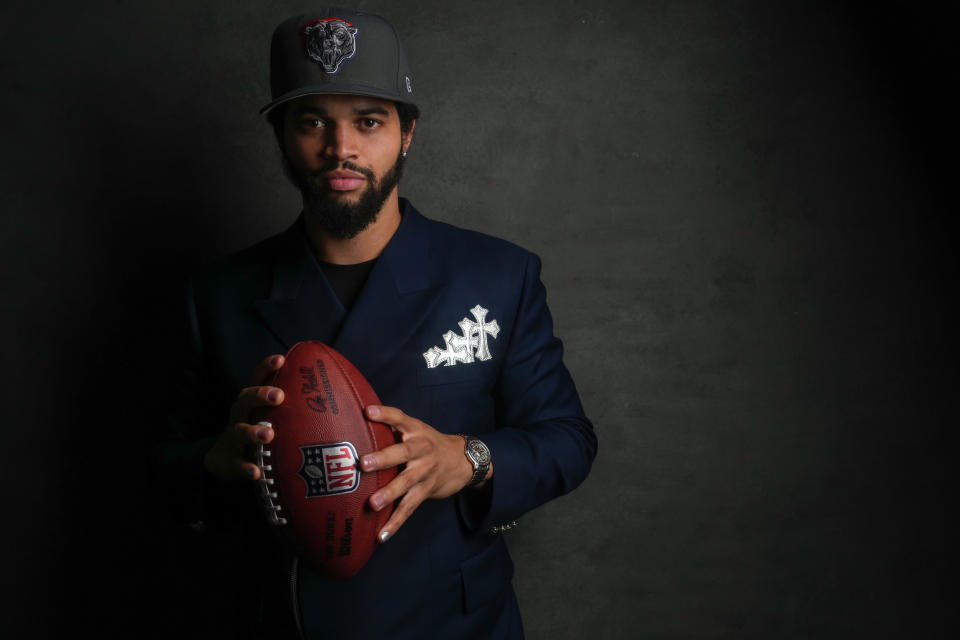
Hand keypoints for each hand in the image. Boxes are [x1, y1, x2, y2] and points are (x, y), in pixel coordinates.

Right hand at [203, 354, 285, 481]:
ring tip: (268, 435)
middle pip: (245, 399)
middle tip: (278, 396)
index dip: (266, 367)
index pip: (256, 379)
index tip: (281, 359)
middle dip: (260, 394)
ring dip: (252, 431)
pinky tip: (256, 473)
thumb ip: (296, 407)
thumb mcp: (272, 416)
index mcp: (252, 402)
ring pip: (238, 430)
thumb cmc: (259, 430)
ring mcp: (233, 438)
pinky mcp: (230, 460)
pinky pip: (237, 464)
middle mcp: (240, 415)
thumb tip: (341, 399)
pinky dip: (245, 467)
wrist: (226, 460)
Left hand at [360, 405, 491, 542]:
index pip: (400, 418)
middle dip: (383, 458)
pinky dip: (395, 522)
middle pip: (403, 452)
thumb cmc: (429, 443)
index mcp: (416, 431)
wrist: (463, 461)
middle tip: (364, 463)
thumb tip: (356, 421)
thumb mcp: (416, 430)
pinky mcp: (426, 491)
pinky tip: (381, 535)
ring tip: (372, 504)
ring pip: (407, 483)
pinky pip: (409, 507)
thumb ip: (391, 428)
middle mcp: (422, 449)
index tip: (368, 412)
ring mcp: (425, 471)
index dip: (385, 414)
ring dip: (389, 493)